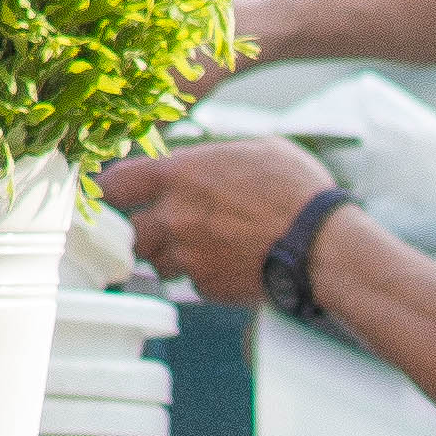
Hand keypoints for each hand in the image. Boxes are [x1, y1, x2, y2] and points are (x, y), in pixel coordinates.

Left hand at [98, 133, 331, 307]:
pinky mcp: (206, 287)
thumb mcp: (260, 148)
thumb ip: (221, 153)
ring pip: (157, 262)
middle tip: (170, 224)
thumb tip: (214, 154)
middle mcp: (173, 217)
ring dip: (172, 256)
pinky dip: (204, 275)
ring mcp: (187, 257)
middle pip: (131, 231)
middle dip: (147, 229)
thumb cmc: (297, 191)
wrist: (322, 245)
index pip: (115, 184)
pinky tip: (231, 262)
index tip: (118, 194)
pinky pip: (192, 282)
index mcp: (179, 175)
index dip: (113, 190)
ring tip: (205, 245)